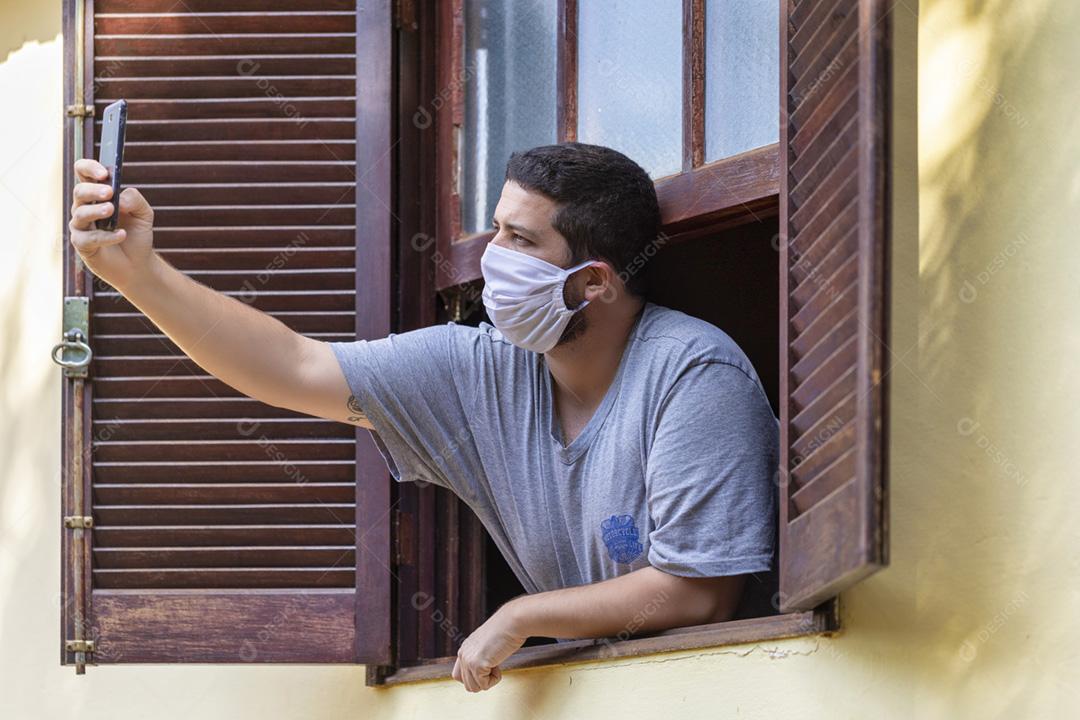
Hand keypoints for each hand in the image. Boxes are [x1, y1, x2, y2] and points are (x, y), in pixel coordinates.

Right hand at [69, 158, 156, 292]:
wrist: (138, 264)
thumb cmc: (137, 234)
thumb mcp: (144, 214)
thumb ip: (135, 200)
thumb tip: (119, 199)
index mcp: (97, 194)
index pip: (84, 173)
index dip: (89, 168)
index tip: (104, 173)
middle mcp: (84, 207)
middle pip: (79, 192)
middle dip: (93, 190)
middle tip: (109, 192)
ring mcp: (81, 226)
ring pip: (80, 213)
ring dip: (96, 210)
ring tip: (111, 210)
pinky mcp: (82, 245)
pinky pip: (88, 238)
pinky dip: (106, 236)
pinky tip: (121, 234)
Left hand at [451, 604, 527, 691]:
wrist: (512, 622)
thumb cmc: (506, 630)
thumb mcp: (488, 643)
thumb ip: (480, 655)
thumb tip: (484, 670)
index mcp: (465, 648)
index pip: (459, 675)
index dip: (475, 676)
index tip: (488, 667)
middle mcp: (463, 654)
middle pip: (467, 684)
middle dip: (482, 680)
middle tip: (493, 665)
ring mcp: (468, 660)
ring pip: (473, 688)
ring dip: (487, 681)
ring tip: (496, 665)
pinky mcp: (476, 665)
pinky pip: (484, 685)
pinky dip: (495, 679)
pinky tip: (499, 665)